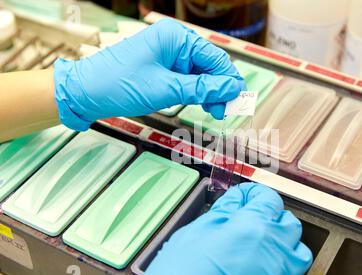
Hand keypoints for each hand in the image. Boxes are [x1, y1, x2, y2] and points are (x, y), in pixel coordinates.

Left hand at [54, 19, 244, 130]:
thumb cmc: (119, 85)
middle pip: (209, 65)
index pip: (215, 57)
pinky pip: (187, 79)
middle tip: (224, 111)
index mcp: (176, 38)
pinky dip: (195, 93)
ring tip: (213, 111)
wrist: (85, 93)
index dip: (229, 80)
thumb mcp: (166, 89)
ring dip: (209, 93)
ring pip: (200, 74)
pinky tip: (200, 104)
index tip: (238, 100)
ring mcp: (168, 55)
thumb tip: (232, 88)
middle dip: (219, 88)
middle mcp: (174, 43)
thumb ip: (202, 88)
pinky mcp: (162, 68)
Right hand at [128, 183, 312, 274]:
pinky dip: (280, 266)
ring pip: (298, 250)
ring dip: (284, 242)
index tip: (246, 197)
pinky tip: (260, 267)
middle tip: (251, 219)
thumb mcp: (194, 234)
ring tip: (263, 244)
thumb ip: (222, 213)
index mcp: (252, 228)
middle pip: (288, 222)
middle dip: (272, 215)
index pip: (268, 198)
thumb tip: (236, 202)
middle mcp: (273, 251)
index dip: (254, 194)